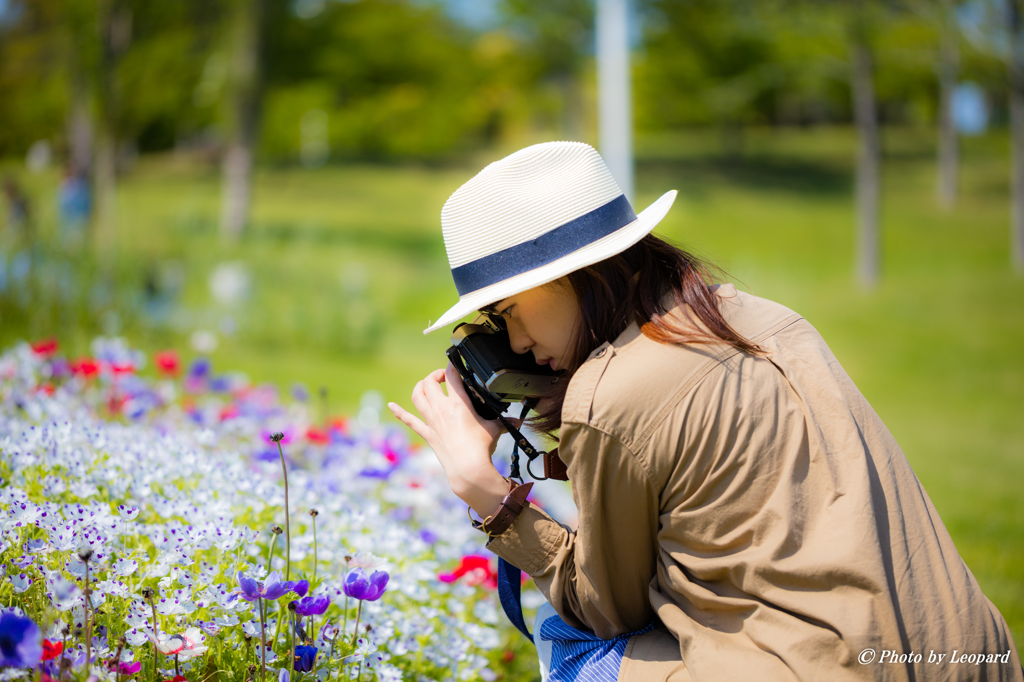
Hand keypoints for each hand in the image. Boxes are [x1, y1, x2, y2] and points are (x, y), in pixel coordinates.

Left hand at [388, 363, 509, 515]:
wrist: (467, 469)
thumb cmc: (481, 448)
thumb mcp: (495, 430)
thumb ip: (505, 421)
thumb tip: (519, 419)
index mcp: (459, 404)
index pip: (452, 375)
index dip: (453, 365)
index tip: (457, 364)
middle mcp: (441, 409)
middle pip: (430, 382)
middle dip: (436, 375)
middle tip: (445, 377)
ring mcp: (431, 421)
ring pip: (417, 395)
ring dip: (421, 387)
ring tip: (428, 385)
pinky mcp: (427, 433)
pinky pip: (409, 420)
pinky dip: (399, 412)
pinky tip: (391, 406)